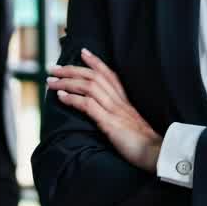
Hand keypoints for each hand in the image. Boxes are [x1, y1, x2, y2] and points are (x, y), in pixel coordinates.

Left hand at [47, 49, 162, 172]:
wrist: (156, 154)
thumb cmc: (143, 144)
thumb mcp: (130, 125)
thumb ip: (119, 117)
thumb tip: (106, 116)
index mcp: (125, 101)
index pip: (109, 74)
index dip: (95, 62)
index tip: (82, 51)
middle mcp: (120, 102)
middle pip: (94, 77)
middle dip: (71, 70)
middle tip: (53, 68)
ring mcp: (115, 111)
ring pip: (89, 87)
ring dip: (67, 82)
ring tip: (51, 82)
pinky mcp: (110, 123)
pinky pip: (88, 106)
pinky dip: (73, 99)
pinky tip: (60, 97)